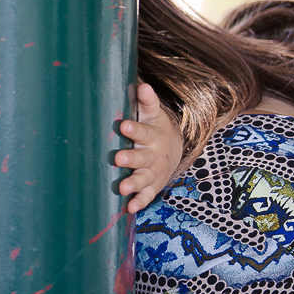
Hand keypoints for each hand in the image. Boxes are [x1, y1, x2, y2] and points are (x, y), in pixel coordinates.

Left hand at [115, 83, 182, 212]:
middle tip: (119, 159)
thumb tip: (141, 85)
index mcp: (153, 136)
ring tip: (122, 188)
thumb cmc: (155, 129)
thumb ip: (146, 101)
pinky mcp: (152, 186)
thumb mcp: (153, 114)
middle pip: (143, 158)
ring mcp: (154, 172)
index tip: (122, 125)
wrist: (173, 150)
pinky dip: (139, 202)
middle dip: (131, 159)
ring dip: (133, 184)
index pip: (143, 132)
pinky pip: (147, 195)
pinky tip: (129, 208)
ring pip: (144, 179)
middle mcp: (154, 155)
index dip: (134, 129)